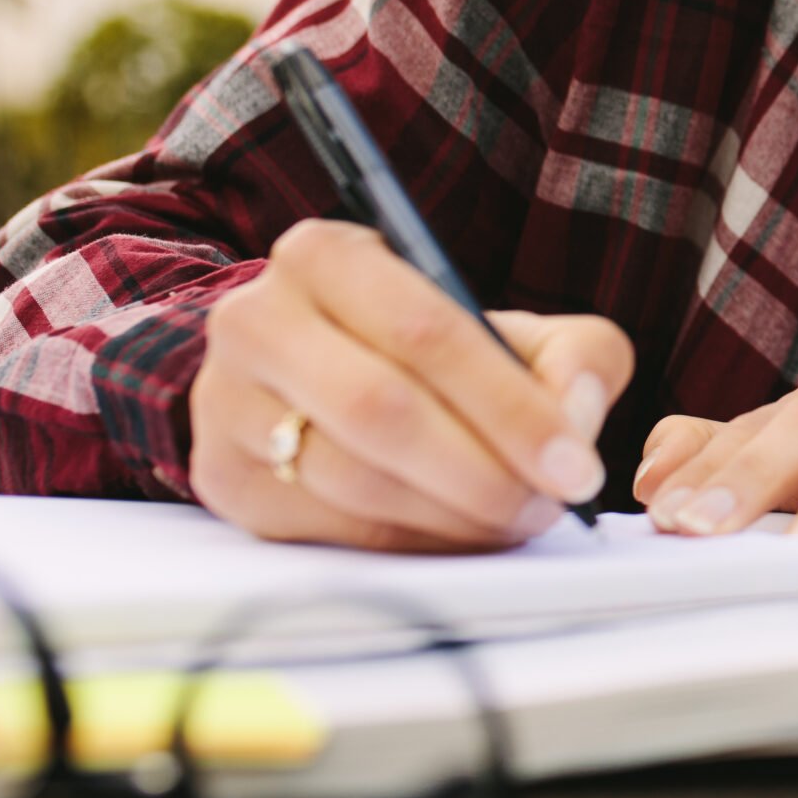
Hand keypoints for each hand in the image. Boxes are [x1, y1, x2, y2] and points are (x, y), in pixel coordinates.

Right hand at [187, 219, 632, 551]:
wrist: (318, 378)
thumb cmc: (432, 352)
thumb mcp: (514, 328)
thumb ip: (575, 355)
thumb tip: (576, 416)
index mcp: (326, 256)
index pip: (426, 331)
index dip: (510, 407)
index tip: (575, 467)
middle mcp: (257, 319)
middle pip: (380, 409)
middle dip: (482, 471)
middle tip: (549, 505)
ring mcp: (227, 403)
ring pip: (352, 477)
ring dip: (452, 514)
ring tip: (516, 519)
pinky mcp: (221, 478)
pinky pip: (329, 527)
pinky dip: (411, 542)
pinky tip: (460, 534)